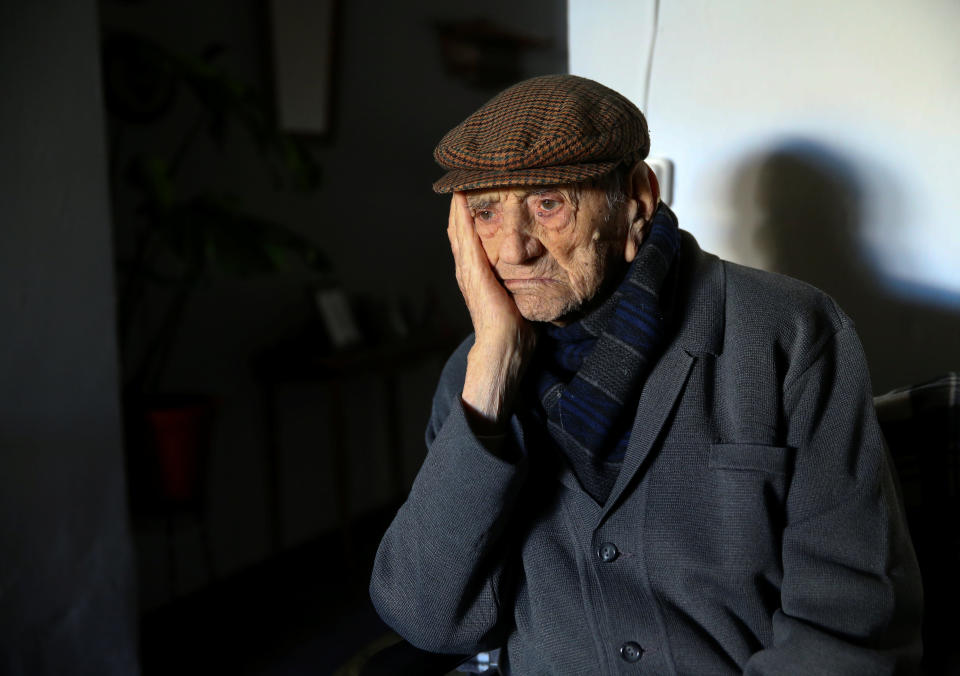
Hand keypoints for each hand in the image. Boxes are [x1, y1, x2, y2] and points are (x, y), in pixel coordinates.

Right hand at [447, 193, 535, 426]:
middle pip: (459, 228)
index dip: (469, 213)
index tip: (475, 190)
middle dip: (461, 203)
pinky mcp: (472, 273)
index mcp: (477, 274)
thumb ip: (520, 279)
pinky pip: (464, 237)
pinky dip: (461, 216)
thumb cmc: (515, 328)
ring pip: (458, 228)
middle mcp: (468, 269)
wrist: (504, 349)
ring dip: (458, 204)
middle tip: (464, 175)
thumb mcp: (518, 295)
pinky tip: (463, 197)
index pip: (469, 236)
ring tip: (461, 178)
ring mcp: (467, 270)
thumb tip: (538, 265)